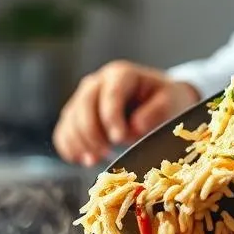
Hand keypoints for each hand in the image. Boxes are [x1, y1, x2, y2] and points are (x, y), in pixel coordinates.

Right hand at [52, 61, 199, 165]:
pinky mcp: (75, 116)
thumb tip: (135, 126)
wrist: (157, 100)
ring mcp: (83, 98)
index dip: (111, 117)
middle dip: (93, 132)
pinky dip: (69, 148)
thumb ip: (156, 112)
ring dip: (80, 143)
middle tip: (107, 153)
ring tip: (96, 159)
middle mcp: (97, 82)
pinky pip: (63, 132)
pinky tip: (84, 159)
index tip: (119, 138)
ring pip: (70, 120)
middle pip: (84, 105)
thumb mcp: (170, 101)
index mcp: (121, 74)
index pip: (111, 94)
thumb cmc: (165, 100)